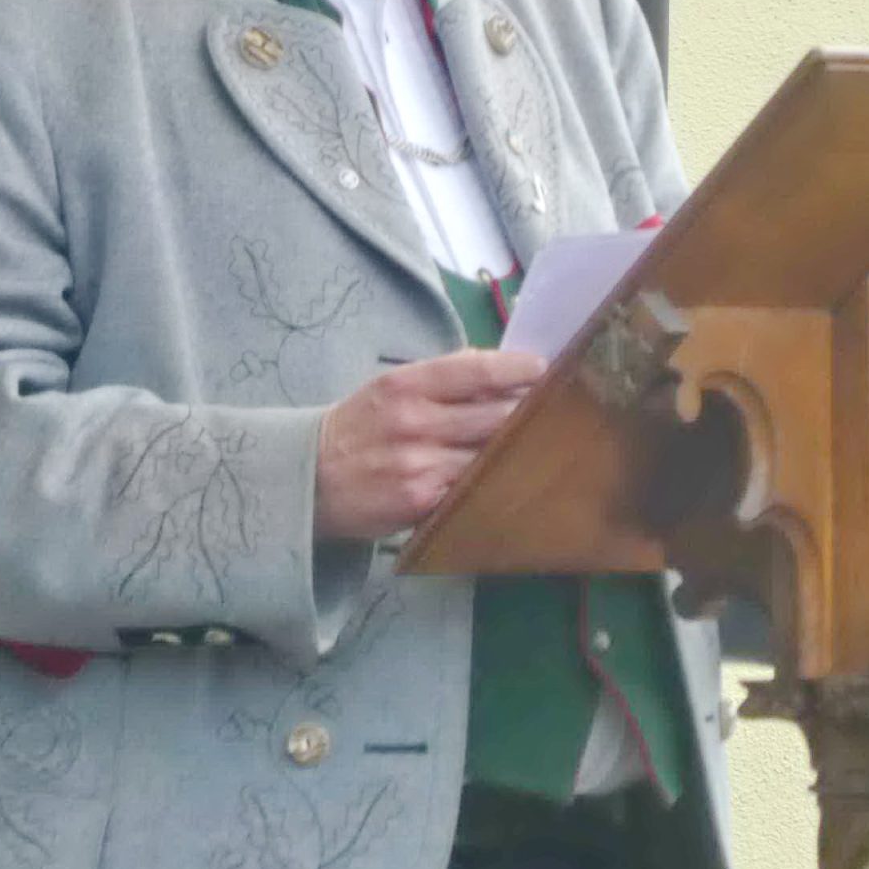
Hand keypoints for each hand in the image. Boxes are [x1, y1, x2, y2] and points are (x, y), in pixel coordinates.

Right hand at [312, 349, 544, 541]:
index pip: (474, 371)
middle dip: (530, 413)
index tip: (542, 367)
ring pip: (491, 455)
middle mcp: (413, 422)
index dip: (515, 369)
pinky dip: (495, 482)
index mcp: (405, 385)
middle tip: (559, 409)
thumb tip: (497, 366)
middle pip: (495, 415)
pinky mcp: (423, 502)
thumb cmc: (359, 428)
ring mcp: (420, 464)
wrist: (309, 479)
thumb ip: (440, 377)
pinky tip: (510, 478)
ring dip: (520, 451)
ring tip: (543, 444)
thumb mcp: (388, 389)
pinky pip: (473, 488)